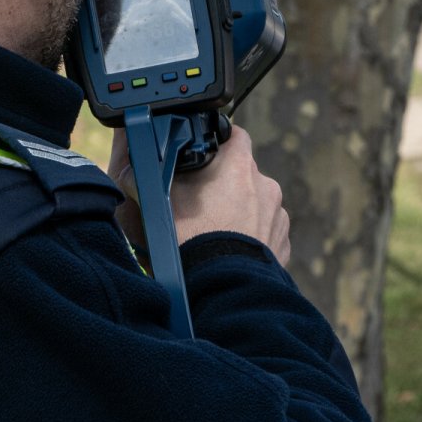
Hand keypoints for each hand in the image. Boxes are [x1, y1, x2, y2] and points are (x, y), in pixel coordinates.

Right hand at [108, 125, 290, 265]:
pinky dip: (253, 236)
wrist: (222, 285)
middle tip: (203, 202)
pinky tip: (233, 250)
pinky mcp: (282, 243)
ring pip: (257, 203)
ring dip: (242, 210)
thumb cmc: (192, 239)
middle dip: (227, 182)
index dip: (219, 141)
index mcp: (240, 165)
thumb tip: (139, 165)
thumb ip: (160, 174)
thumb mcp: (165, 200)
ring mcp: (278, 215)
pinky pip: (266, 231)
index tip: (206, 154)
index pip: (235, 135)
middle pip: (244, 173)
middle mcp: (266, 185)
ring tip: (218, 232)